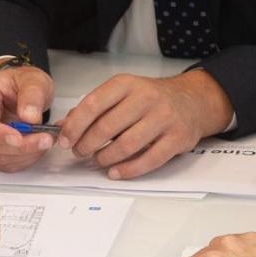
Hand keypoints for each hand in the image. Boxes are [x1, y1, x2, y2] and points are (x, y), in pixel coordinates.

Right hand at [0, 63, 55, 171]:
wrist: (17, 91)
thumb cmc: (19, 83)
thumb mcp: (32, 79)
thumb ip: (32, 95)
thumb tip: (29, 117)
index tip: (19, 138)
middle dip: (19, 146)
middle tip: (45, 140)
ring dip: (23, 154)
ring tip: (45, 141)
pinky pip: (3, 163)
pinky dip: (22, 160)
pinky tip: (36, 148)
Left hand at [58, 70, 232, 179]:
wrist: (192, 101)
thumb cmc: (151, 98)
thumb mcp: (122, 93)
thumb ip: (93, 108)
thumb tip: (63, 127)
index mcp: (127, 84)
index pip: (93, 104)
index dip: (75, 126)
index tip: (65, 140)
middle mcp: (146, 98)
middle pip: (107, 127)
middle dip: (87, 144)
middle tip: (79, 152)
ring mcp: (164, 118)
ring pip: (126, 145)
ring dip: (105, 158)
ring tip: (97, 160)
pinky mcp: (177, 139)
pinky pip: (149, 160)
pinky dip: (128, 170)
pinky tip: (115, 172)